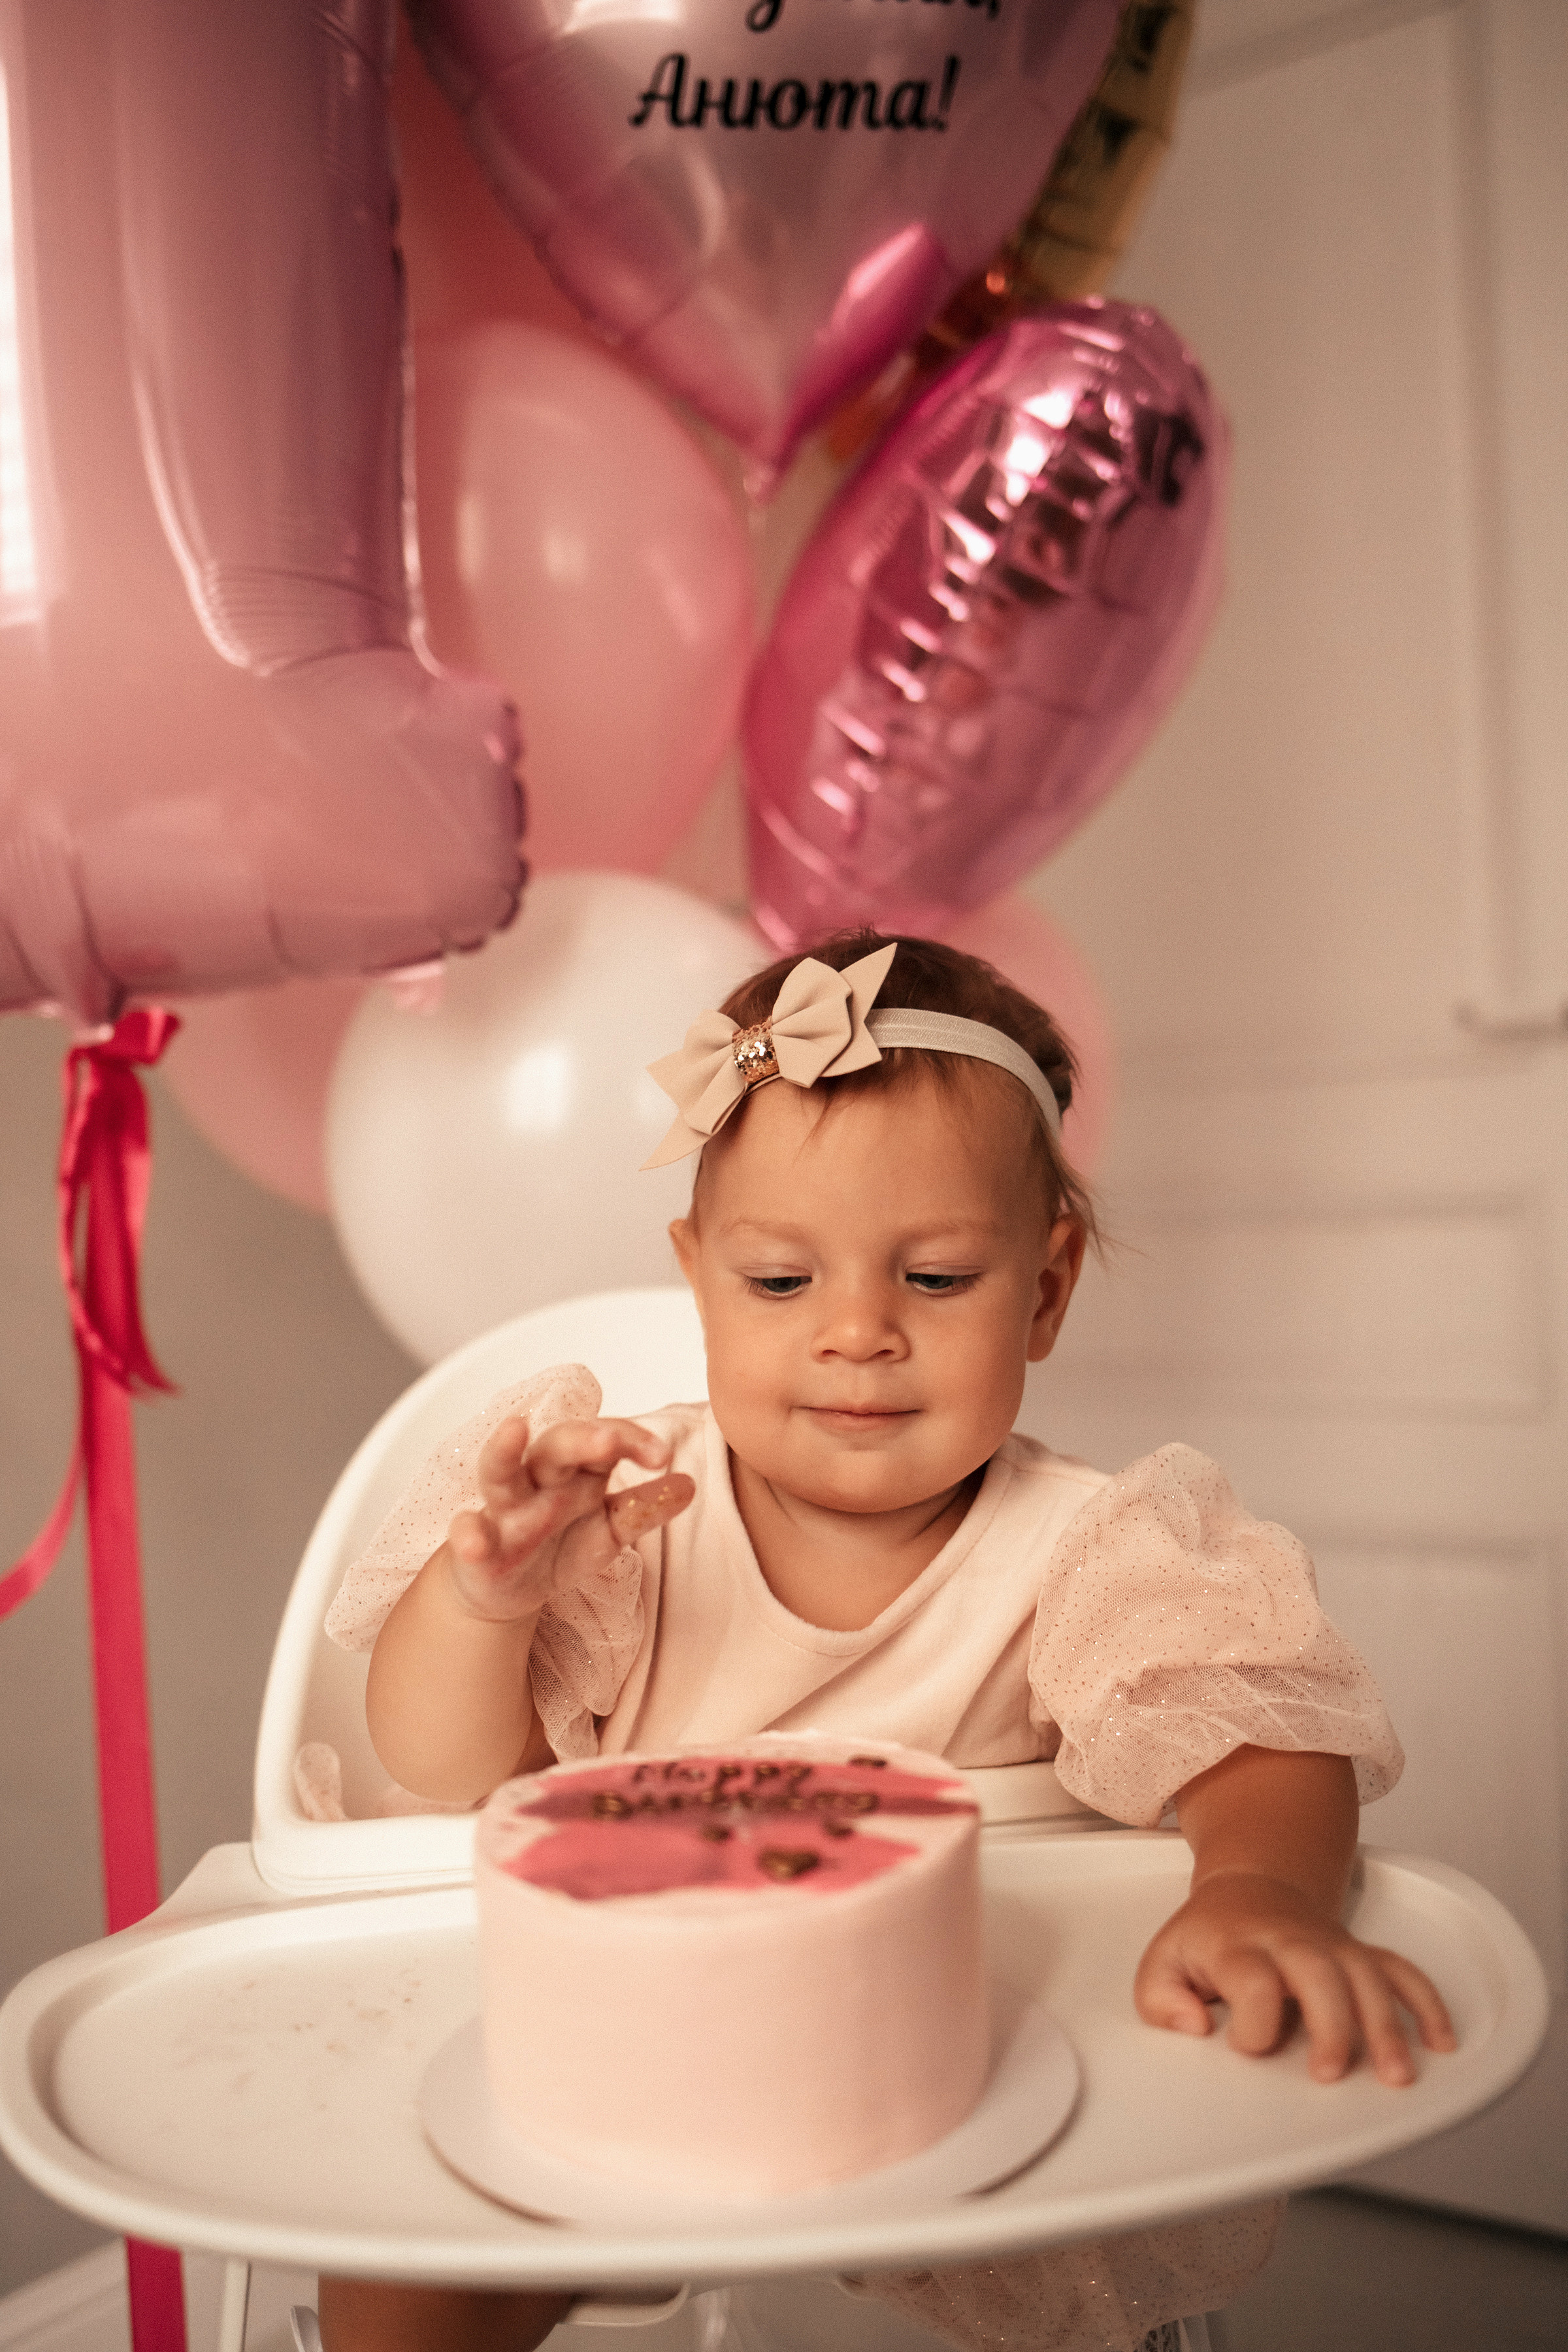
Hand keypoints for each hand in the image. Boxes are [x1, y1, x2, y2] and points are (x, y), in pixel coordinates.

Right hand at [443, 1414, 693, 1623]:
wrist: (505, 1588)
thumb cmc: (558, 1546)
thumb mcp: (608, 1531)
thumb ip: (642, 1508)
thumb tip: (688, 1485)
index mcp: (575, 1471)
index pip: (604, 1439)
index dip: (631, 1441)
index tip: (661, 1455)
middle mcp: (538, 1479)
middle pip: (557, 1445)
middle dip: (583, 1438)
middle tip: (610, 1441)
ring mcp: (504, 1508)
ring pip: (500, 1471)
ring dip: (504, 1450)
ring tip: (514, 1429)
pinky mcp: (476, 1543)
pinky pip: (467, 1531)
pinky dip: (468, 1534)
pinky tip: (473, 1541)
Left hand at [1134, 1869, 1455, 2086]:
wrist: (1250, 1889)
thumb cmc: (1208, 1939)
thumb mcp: (1163, 1962)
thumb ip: (1160, 2000)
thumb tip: (1194, 2027)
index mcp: (1237, 1945)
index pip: (1251, 1980)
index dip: (1251, 2022)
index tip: (1243, 2047)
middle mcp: (1289, 1942)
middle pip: (1318, 1972)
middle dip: (1330, 2024)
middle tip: (1328, 2073)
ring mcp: (1329, 1944)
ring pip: (1366, 1975)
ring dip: (1385, 2025)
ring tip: (1395, 2076)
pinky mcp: (1358, 1952)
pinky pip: (1401, 1970)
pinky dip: (1426, 2002)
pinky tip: (1441, 2041)